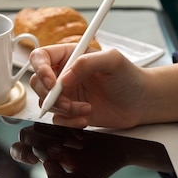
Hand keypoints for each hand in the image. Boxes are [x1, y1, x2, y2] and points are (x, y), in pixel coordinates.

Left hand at [9, 123, 128, 177]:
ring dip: (54, 134)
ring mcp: (57, 125)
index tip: (38, 157)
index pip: (20, 150)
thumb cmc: (102, 167)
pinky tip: (81, 135)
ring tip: (75, 143)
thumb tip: (44, 162)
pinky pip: (56, 114)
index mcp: (45, 157)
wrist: (124, 148)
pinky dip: (66, 125)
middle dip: (39, 142)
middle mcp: (47, 140)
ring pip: (39, 124)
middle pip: (26, 134)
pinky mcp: (68, 113)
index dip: (23, 152)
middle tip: (60, 148)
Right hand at [29, 45, 150, 128]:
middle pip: (37, 83)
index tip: (52, 83)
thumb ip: (87, 63)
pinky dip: (68, 121)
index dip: (40, 70)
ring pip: (46, 103)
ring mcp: (66, 94)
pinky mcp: (71, 112)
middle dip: (50, 96)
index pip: (41, 58)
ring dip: (64, 110)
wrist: (140, 102)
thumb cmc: (129, 77)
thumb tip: (64, 78)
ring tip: (86, 109)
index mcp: (70, 56)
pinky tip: (85, 119)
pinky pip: (57, 119)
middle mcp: (64, 74)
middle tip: (68, 102)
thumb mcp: (113, 60)